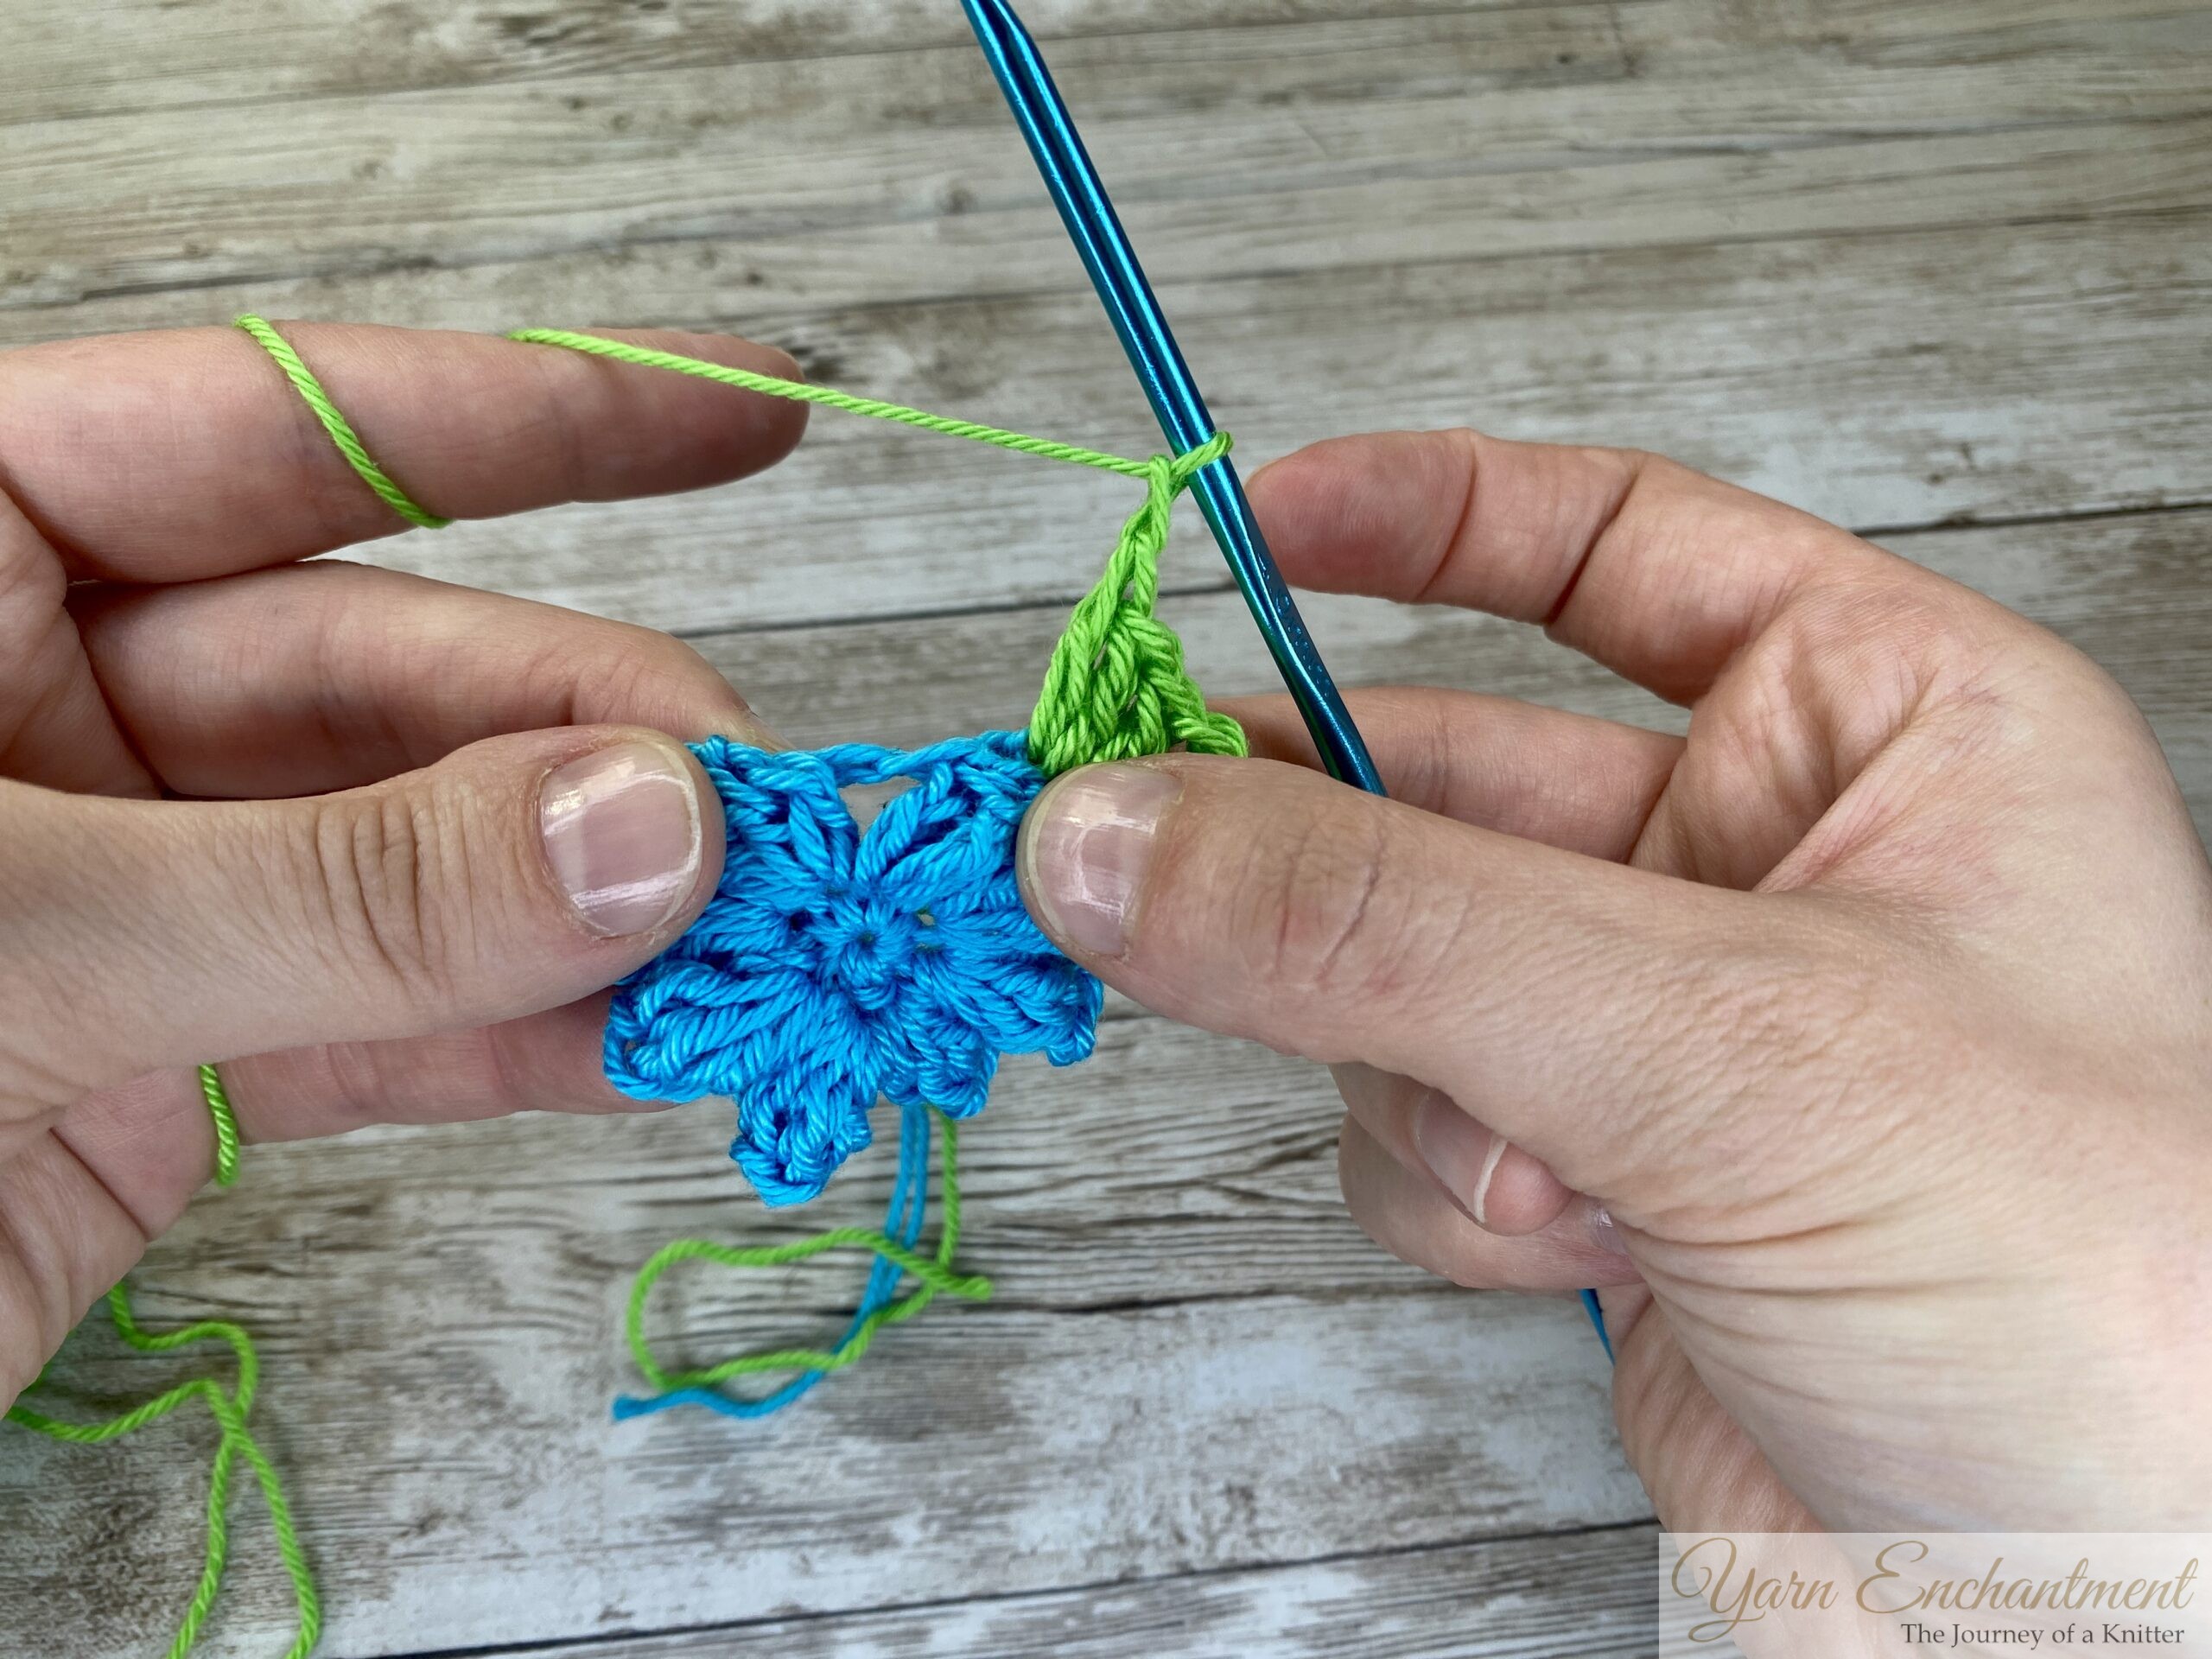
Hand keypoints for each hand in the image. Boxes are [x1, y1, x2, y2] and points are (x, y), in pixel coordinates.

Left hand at [0, 321, 805, 1409]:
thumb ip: (333, 890)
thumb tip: (645, 830)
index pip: (278, 431)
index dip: (539, 413)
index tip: (754, 411)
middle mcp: (37, 701)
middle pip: (390, 675)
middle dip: (597, 743)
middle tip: (775, 822)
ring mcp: (118, 887)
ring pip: (417, 860)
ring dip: (596, 909)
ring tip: (759, 946)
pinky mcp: (160, 1063)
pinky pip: (390, 1017)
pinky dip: (531, 1036)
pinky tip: (655, 1043)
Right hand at [1016, 428, 2211, 1528]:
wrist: (2113, 1627)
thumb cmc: (2103, 1291)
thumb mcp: (1728, 1044)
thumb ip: (1387, 923)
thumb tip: (1110, 831)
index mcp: (1892, 729)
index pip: (1617, 543)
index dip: (1422, 516)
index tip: (1236, 525)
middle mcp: (1775, 871)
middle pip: (1453, 776)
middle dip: (1312, 822)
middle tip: (1129, 827)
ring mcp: (1680, 1044)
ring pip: (1399, 973)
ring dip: (1415, 1061)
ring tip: (1528, 1159)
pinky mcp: (1607, 1196)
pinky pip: (1416, 1126)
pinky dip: (1447, 1187)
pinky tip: (1563, 1247)